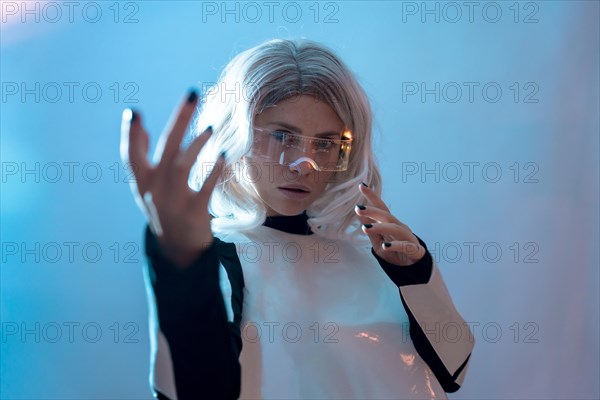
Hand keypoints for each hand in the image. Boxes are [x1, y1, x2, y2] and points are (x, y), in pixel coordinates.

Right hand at [120, 90, 224, 267]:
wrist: (178, 251)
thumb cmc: (163, 209)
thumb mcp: (147, 187)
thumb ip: (143, 158)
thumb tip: (136, 123)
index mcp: (141, 183)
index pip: (130, 156)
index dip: (130, 134)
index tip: (134, 112)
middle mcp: (153, 192)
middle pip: (165, 149)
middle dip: (179, 120)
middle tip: (192, 94)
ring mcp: (173, 203)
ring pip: (182, 166)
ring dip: (197, 143)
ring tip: (210, 128)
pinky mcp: (194, 214)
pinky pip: (205, 188)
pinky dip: (214, 170)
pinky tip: (223, 154)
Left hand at [354, 183, 425, 265]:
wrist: (413, 269)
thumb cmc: (394, 253)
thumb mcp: (378, 242)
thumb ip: (370, 228)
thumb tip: (359, 212)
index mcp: (391, 224)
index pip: (381, 207)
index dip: (372, 196)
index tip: (361, 186)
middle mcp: (400, 227)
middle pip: (387, 216)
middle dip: (373, 211)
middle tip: (358, 208)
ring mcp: (408, 237)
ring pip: (395, 228)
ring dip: (380, 227)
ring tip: (366, 229)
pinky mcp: (414, 249)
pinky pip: (405, 245)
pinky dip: (395, 245)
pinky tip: (386, 246)